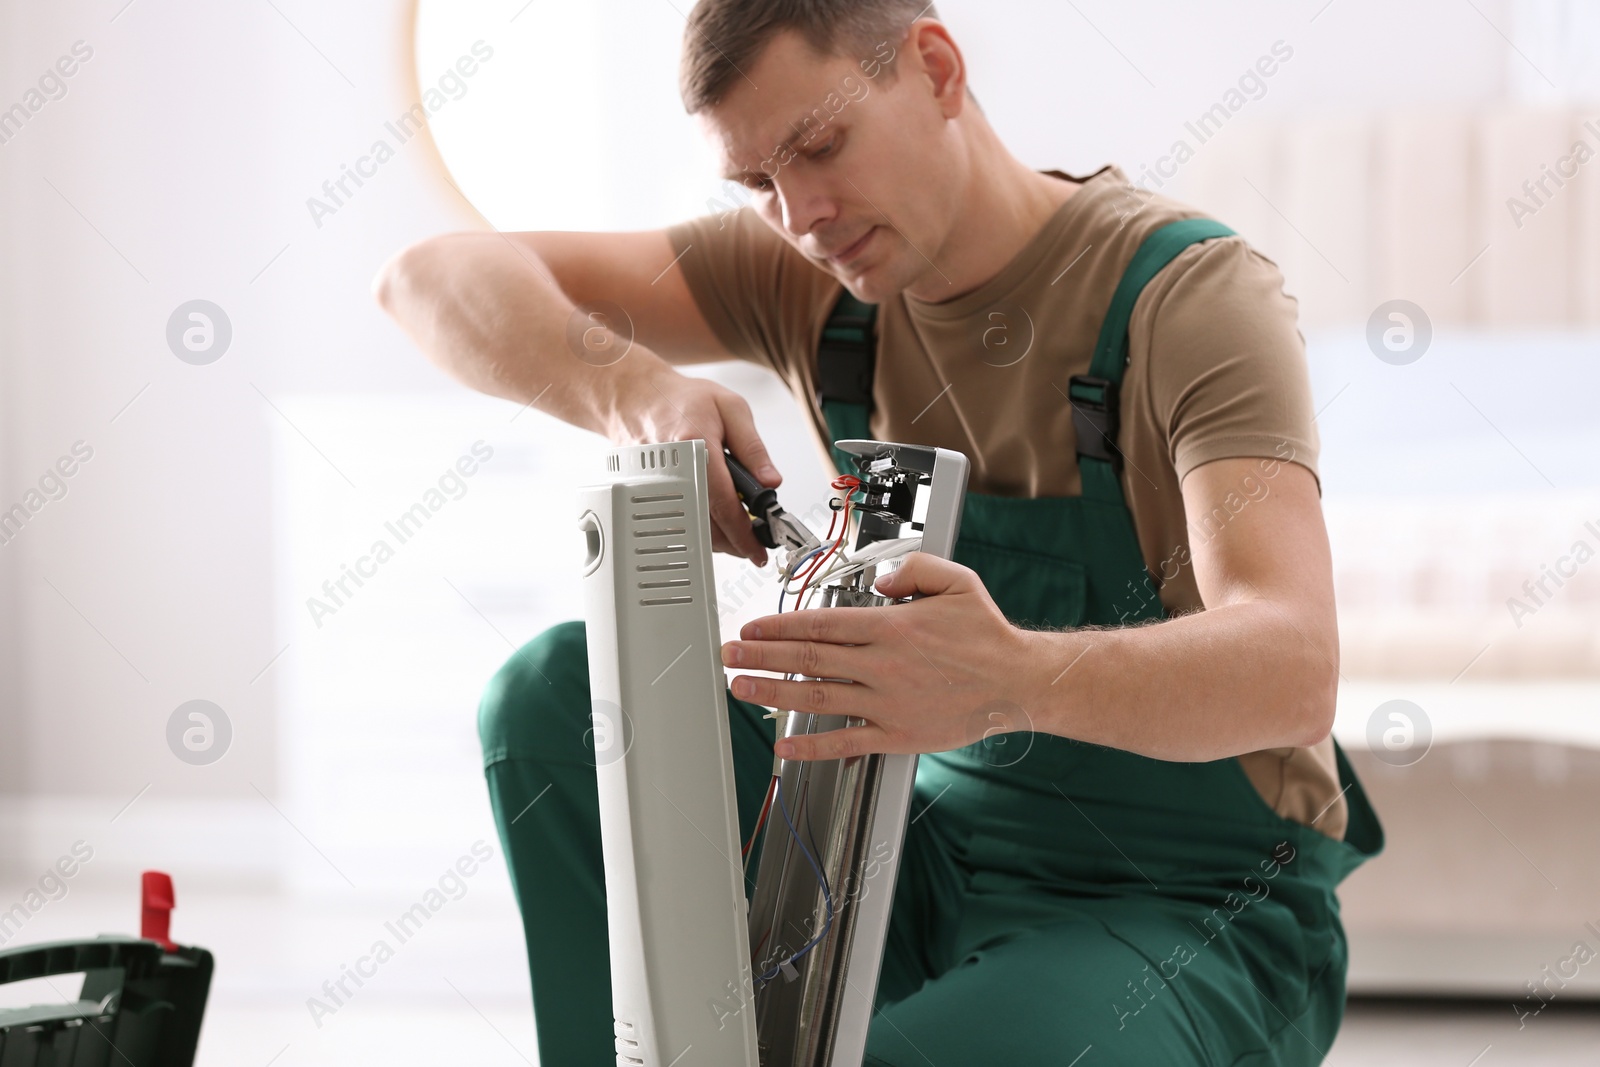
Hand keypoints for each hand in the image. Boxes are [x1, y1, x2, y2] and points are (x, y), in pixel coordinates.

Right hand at [609, 362, 779, 566]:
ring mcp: (655, 485)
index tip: (759, 549)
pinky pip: (674, 523)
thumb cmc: (683, 399)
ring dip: (717, 539)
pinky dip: (697, 529)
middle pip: (705, 525)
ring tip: (737, 530)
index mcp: (694, 447)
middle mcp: (671, 471)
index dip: (744, 532)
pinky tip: (713, 519)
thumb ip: (753, 448)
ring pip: (688, 530)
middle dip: (734, 542)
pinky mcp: (647, 494)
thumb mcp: (731, 408)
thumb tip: (771, 482)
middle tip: (754, 544)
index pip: (723, 503)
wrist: (639, 397)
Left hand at [720, 554, 1042, 759]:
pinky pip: (846, 741)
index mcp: (891, 626)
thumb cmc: (986, 635)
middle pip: (807, 658)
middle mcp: (883, 664)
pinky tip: (784, 747)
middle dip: (761, 656)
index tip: (752, 627)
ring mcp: (887, 702)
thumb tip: (879, 581)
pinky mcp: (898, 733)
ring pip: (817, 697)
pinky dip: (812, 745)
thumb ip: (912, 569)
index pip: (820, 623)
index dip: (778, 625)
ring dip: (772, 693)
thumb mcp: (955, 580)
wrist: (1017, 682)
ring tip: (741, 688)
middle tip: (729, 654)